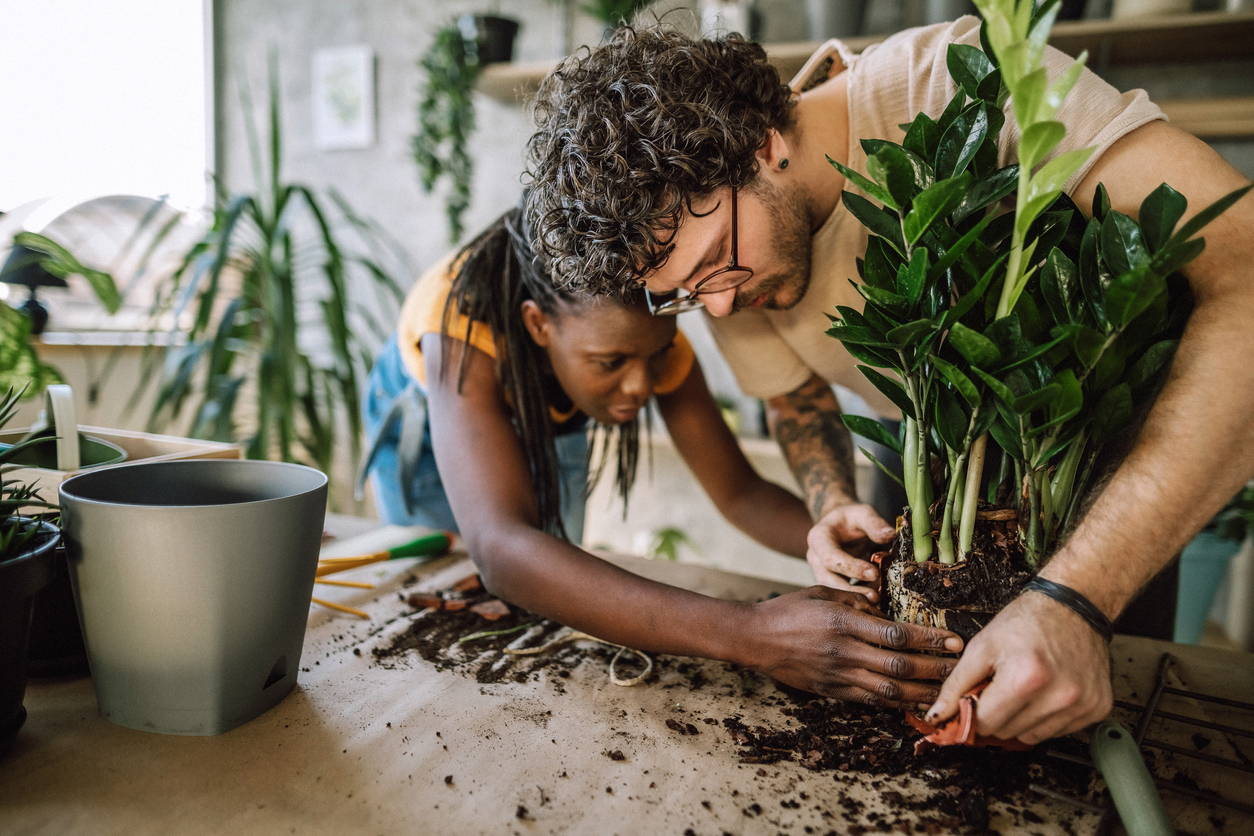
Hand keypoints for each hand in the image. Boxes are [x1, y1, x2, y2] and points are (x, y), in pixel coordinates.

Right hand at [739, 586, 963, 706]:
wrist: (755, 638)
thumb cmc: (789, 610)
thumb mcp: (822, 593)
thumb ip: (856, 601)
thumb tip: (886, 608)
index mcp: (843, 622)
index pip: (895, 634)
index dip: (928, 640)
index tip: (953, 640)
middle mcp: (844, 651)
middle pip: (899, 664)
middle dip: (935, 668)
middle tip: (961, 668)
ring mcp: (838, 675)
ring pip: (889, 689)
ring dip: (922, 692)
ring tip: (947, 692)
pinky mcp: (832, 691)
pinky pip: (871, 700)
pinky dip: (896, 703)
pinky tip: (915, 703)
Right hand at [806, 503, 894, 601]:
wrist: (840, 525)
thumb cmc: (851, 518)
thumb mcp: (862, 513)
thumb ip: (874, 523)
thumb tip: (890, 535)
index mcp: (818, 538)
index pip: (830, 556)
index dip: (851, 567)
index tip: (874, 573)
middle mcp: (815, 558)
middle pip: (827, 579)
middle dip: (850, 590)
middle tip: (875, 597)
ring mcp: (821, 573)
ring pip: (832, 592)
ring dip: (853, 599)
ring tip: (877, 602)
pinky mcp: (831, 583)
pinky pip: (840, 596)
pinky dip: (856, 600)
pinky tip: (874, 604)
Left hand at [925, 590, 1112, 744]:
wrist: (1074, 606)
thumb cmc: (1027, 621)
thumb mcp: (982, 646)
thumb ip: (956, 684)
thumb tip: (937, 716)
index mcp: (1027, 678)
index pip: (985, 723)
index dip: (972, 712)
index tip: (970, 702)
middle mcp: (1060, 696)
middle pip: (1007, 733)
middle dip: (995, 714)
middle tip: (999, 687)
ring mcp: (1083, 705)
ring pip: (1032, 737)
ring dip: (1020, 719)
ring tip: (1023, 687)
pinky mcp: (1098, 709)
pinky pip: (1058, 731)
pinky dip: (1046, 717)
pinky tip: (1046, 691)